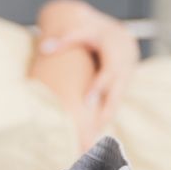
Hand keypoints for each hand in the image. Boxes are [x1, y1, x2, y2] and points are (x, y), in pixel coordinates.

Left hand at [36, 1, 139, 134]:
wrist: (119, 36)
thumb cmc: (95, 32)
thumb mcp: (82, 31)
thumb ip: (64, 40)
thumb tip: (43, 48)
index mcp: (117, 52)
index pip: (110, 72)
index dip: (99, 87)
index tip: (87, 102)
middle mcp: (126, 67)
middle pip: (117, 92)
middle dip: (105, 111)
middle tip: (92, 129)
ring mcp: (127, 79)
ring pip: (117, 102)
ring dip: (105, 118)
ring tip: (91, 139)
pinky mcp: (123, 88)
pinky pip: (114, 103)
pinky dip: (104, 116)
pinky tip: (93, 132)